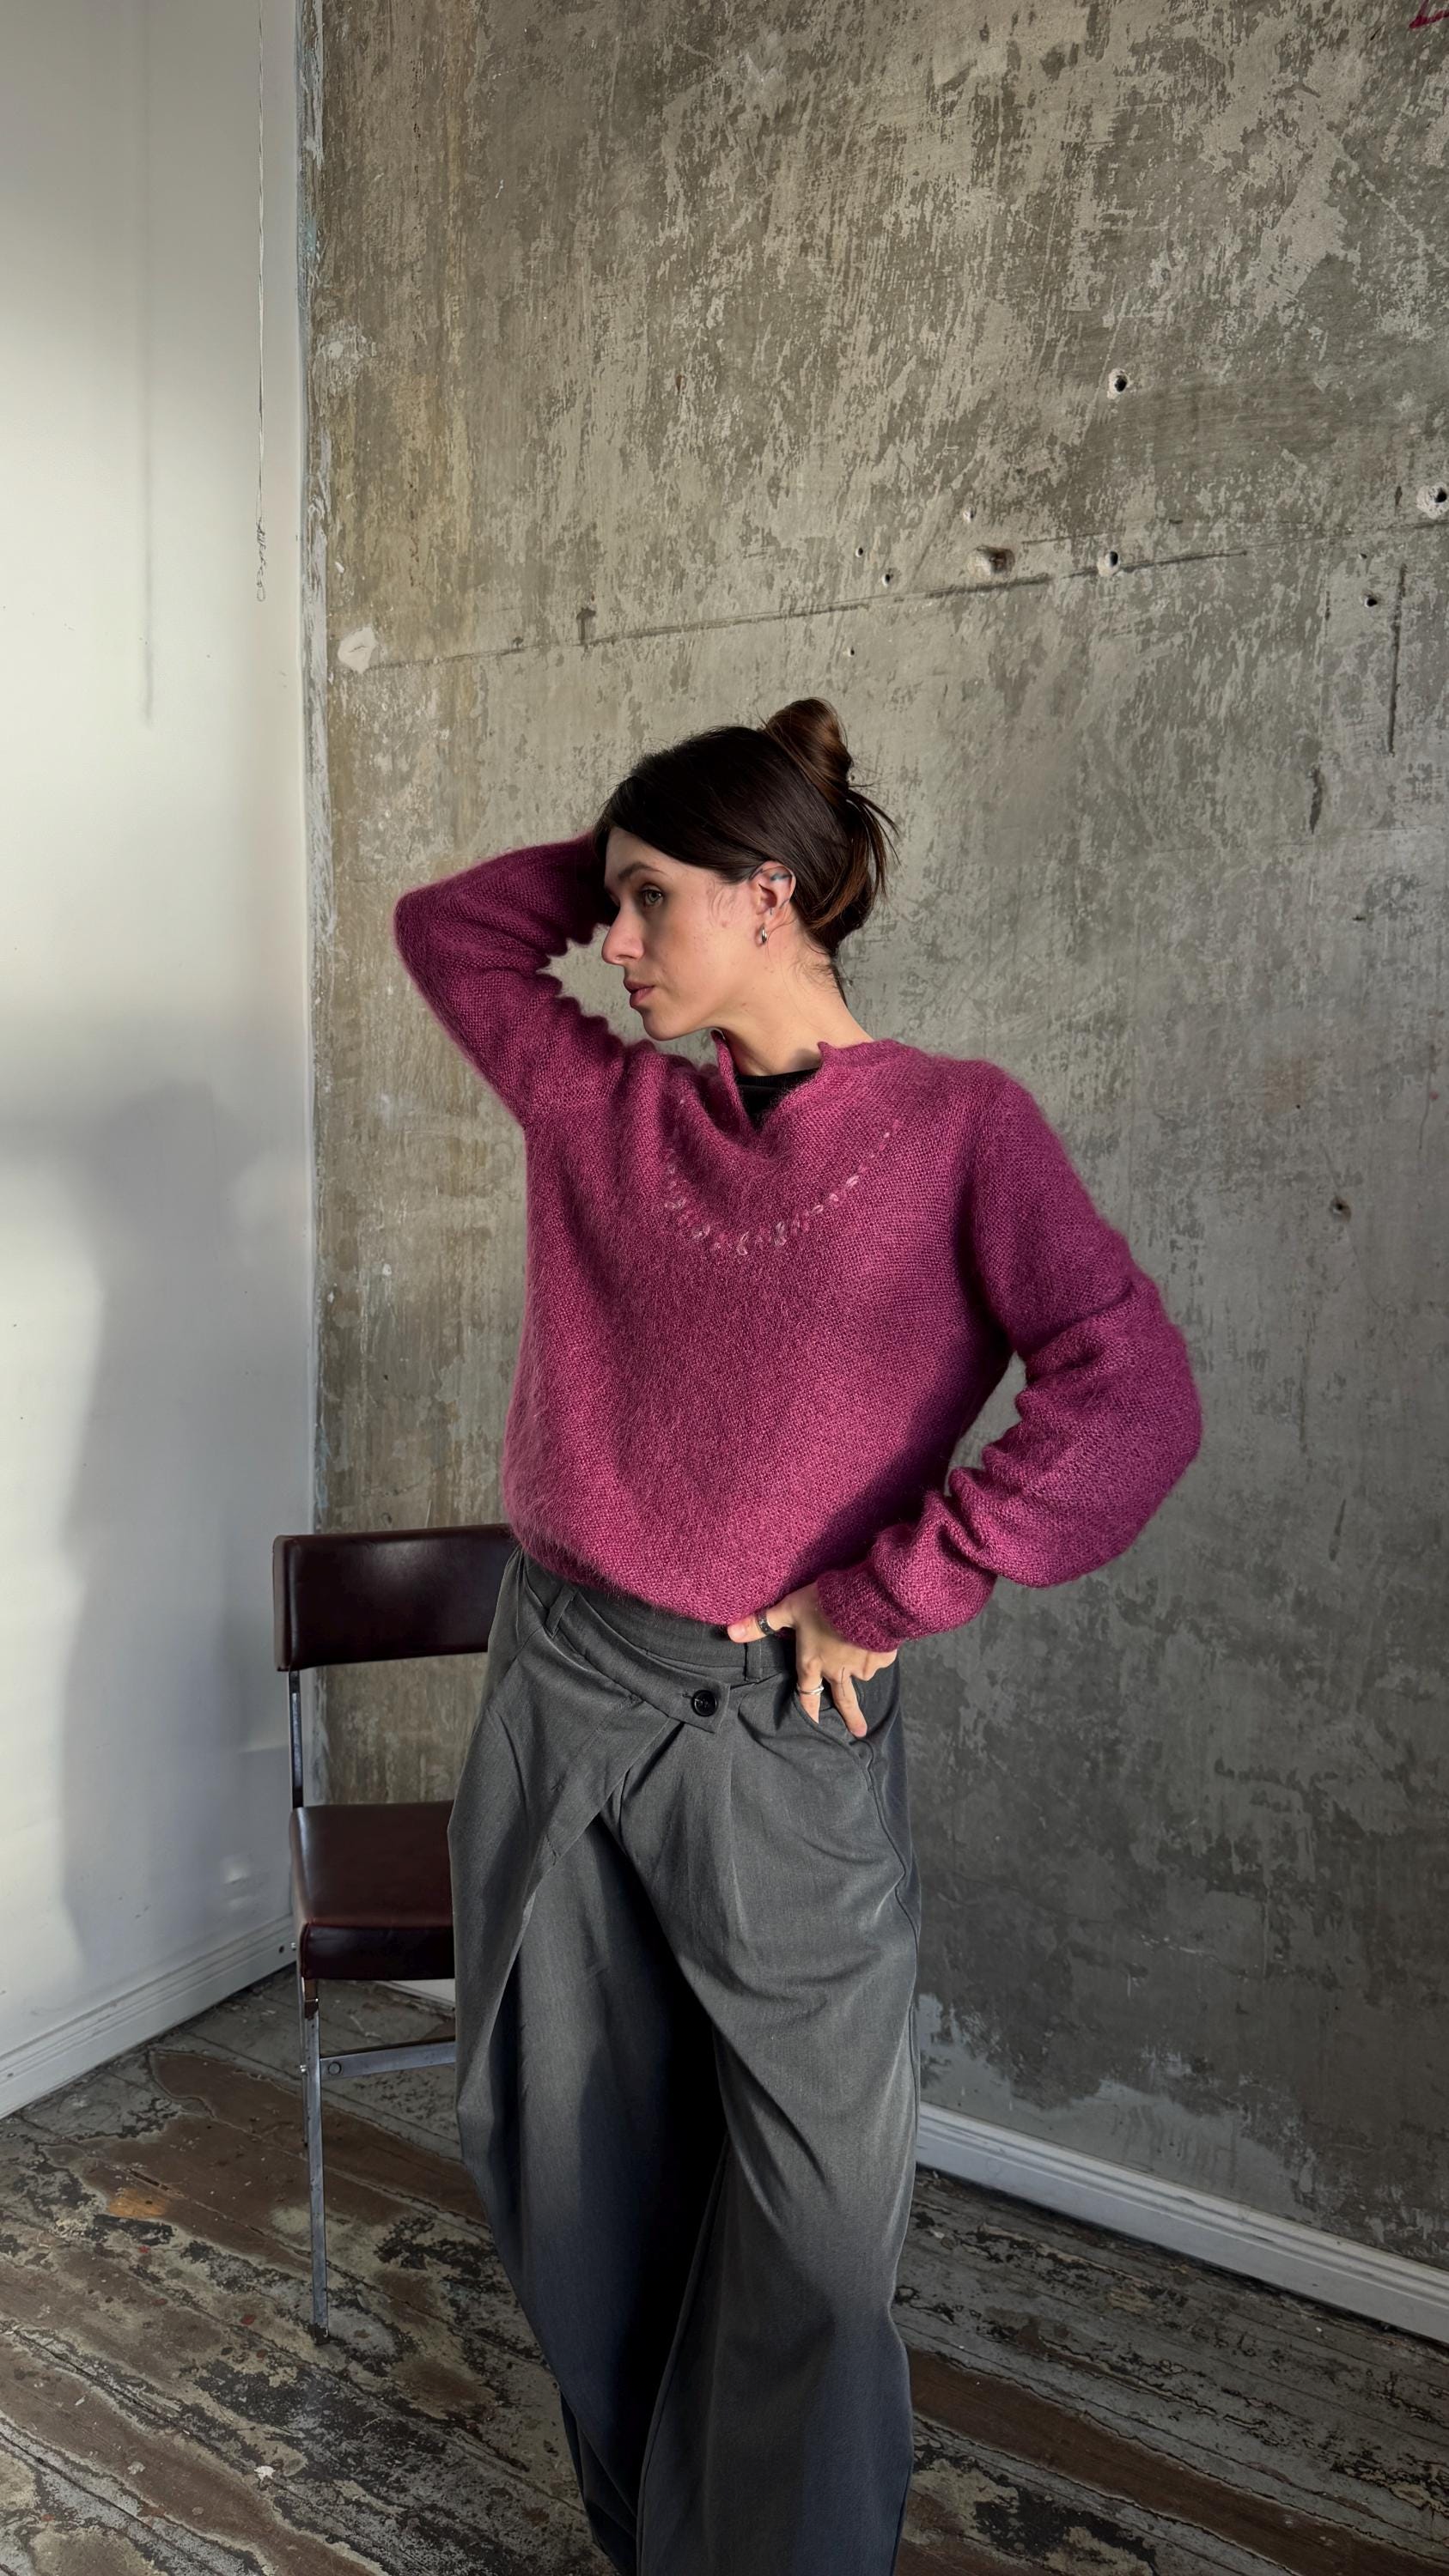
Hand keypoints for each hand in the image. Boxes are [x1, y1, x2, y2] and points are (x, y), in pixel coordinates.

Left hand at [726, 1581, 897, 1739]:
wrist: (865, 1600)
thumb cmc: (823, 1604)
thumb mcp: (789, 1609)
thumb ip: (762, 1623)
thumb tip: (729, 1633)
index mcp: (813, 1663)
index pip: (807, 1693)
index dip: (808, 1710)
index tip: (813, 1727)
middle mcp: (838, 1672)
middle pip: (844, 1700)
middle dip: (851, 1717)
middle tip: (858, 1732)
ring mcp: (862, 1667)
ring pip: (862, 1672)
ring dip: (862, 1665)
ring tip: (864, 1648)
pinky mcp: (883, 1658)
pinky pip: (880, 1657)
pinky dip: (879, 1650)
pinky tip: (878, 1636)